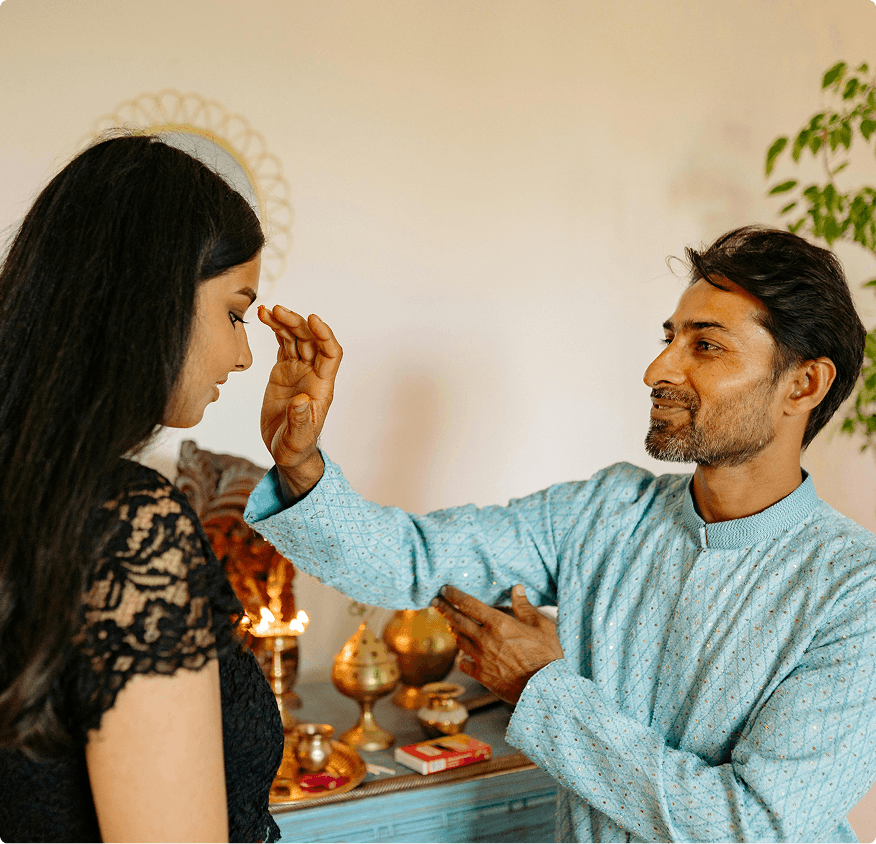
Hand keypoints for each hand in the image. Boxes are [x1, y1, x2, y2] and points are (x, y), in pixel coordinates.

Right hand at [258, 306, 342, 498]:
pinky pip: (283, 344)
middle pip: (310, 341)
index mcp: (322, 387)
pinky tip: (265, 317)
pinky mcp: (283, 371)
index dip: (324, 335)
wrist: (285, 450)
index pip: (330, 354)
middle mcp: (312, 374)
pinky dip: (276, 330)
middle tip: (278, 311)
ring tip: (268, 310)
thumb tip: (302, 401)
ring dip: (284, 322)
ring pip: (296, 339)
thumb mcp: (297, 439)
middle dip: (297, 323)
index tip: (312, 320)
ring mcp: (298, 371)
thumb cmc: (296, 447)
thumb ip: (300, 421)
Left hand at [432, 584, 563, 703]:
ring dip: (453, 630)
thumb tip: (516, 588)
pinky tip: (461, 654)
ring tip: (449, 624)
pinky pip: (463, 663)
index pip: (469, 604)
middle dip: (444, 609)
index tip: (444, 589)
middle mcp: (485, 639)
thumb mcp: (542, 626)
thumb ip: (525, 607)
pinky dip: (460, 656)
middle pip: (457, 620)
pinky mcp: (482, 675)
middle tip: (435, 602)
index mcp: (498, 623)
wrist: (545, 689)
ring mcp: (481, 658)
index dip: (454, 595)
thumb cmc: (547, 655)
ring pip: (459, 640)